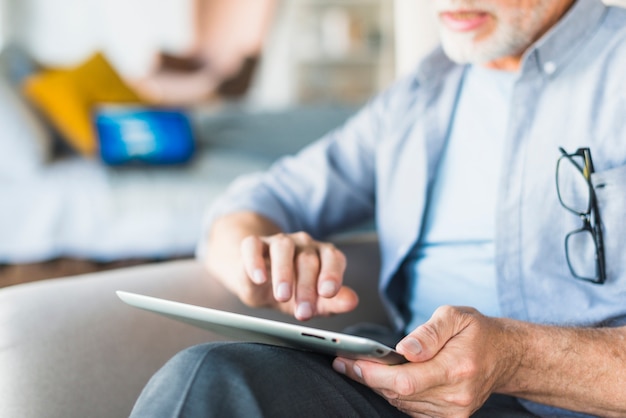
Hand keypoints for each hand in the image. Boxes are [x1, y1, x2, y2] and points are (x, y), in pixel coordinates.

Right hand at [237, 231, 358, 319]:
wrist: (259, 282)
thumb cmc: (292, 291)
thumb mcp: (313, 302)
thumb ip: (333, 302)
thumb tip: (352, 302)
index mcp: (323, 255)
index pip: (333, 258)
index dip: (332, 274)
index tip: (328, 293)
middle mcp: (303, 244)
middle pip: (308, 259)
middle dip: (306, 287)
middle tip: (303, 312)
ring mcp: (279, 241)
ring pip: (283, 247)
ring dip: (283, 272)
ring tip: (283, 295)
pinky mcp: (254, 244)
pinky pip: (254, 246)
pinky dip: (256, 261)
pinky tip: (259, 278)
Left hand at [332, 306, 522, 416]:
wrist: (504, 357)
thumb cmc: (477, 333)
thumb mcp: (455, 317)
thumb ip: (429, 332)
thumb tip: (404, 349)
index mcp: (457, 369)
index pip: (405, 380)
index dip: (372, 374)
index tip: (349, 361)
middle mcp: (456, 396)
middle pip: (399, 394)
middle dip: (367, 378)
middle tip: (344, 362)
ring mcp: (453, 412)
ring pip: (402, 403)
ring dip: (379, 386)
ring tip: (359, 367)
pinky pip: (412, 409)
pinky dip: (395, 394)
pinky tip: (384, 379)